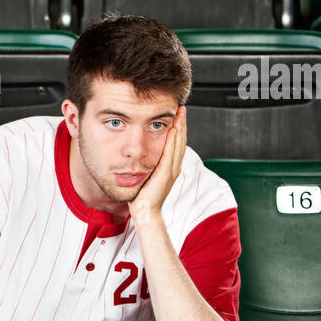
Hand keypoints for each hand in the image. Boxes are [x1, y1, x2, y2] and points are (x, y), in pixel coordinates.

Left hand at [131, 106, 186, 220]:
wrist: (145, 211)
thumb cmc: (143, 196)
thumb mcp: (146, 175)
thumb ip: (147, 164)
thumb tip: (139, 154)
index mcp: (170, 167)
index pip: (176, 144)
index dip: (178, 129)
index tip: (177, 115)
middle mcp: (174, 167)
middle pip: (180, 141)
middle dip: (182, 124)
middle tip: (181, 109)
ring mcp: (171, 170)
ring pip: (178, 145)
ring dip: (180, 128)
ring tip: (180, 114)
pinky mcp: (166, 174)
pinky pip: (170, 154)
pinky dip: (173, 141)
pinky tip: (173, 130)